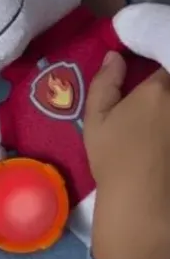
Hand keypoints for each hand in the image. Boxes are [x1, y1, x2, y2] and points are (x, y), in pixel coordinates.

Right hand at [84, 52, 169, 258]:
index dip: (157, 71)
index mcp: (159, 88)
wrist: (142, 202)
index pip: (165, 61)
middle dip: (165, 88)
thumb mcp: (96, 120)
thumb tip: (114, 56)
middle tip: (151, 107)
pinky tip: (163, 138)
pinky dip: (169, 126)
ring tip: (157, 124)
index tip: (148, 79)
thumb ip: (105, 83)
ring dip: (167, 109)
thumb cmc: (114, 159)